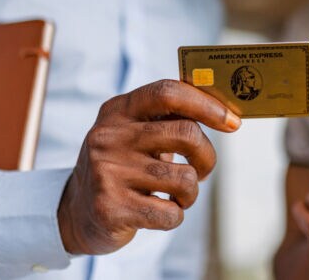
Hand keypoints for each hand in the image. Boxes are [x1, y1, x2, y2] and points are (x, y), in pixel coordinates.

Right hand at [56, 79, 240, 254]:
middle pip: (185, 133)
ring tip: (177, 195)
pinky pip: (170, 213)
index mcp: (118, 110)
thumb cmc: (122, 168)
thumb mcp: (133, 134)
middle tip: (203, 169)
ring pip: (184, 179)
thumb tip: (224, 112)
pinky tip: (160, 212)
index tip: (232, 122)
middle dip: (207, 156)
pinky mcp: (110, 208)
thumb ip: (167, 120)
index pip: (167, 93)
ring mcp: (107, 172)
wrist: (76, 212)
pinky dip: (175, 216)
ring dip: (191, 193)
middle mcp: (109, 137)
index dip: (206, 104)